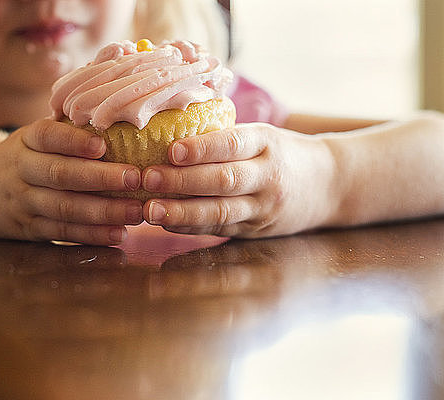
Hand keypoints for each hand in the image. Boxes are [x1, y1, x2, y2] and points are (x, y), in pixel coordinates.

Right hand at [0, 119, 142, 245]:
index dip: (73, 141)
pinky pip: (63, 232)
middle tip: (135, 178)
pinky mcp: (30, 229)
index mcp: (26, 141)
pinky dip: (92, 235)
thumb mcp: (31, 138)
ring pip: (65, 208)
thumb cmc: (21, 161)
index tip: (102, 144)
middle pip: (60, 174)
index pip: (47, 136)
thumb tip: (115, 83)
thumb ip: (66, 126)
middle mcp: (22, 170)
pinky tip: (118, 233)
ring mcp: (24, 202)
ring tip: (137, 210)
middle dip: (100, 177)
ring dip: (104, 211)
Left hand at [140, 123, 336, 237]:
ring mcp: (264, 207)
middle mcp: (268, 176)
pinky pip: (221, 229)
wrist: (330, 185)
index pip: (234, 144)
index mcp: (267, 143)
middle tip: (148, 178)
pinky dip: (192, 227)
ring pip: (221, 211)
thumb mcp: (263, 135)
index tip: (172, 150)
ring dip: (183, 212)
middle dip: (183, 181)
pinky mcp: (256, 229)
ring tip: (151, 210)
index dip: (202, 149)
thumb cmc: (283, 153)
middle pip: (224, 180)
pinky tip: (166, 224)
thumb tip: (167, 128)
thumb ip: (226, 137)